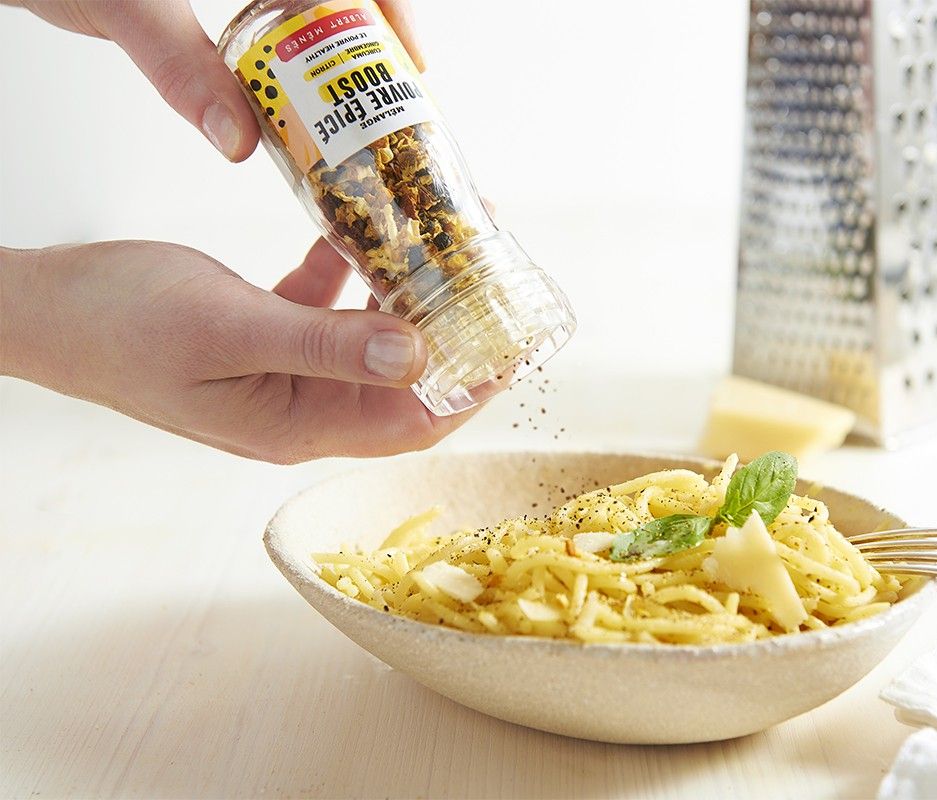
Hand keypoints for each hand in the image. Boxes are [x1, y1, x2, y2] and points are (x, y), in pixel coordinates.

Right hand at [0, 240, 473, 462]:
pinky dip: (343, 274)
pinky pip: (322, 307)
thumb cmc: (122, 326)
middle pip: (400, 381)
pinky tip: (351, 233)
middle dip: (449, 334)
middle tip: (485, 276)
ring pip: (365, 340)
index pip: (411, 423)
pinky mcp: (260, 335)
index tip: (514, 344)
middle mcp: (299, 407)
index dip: (470, 389)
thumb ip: (325, 344)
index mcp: (296, 425)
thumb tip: (417, 355)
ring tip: (437, 243)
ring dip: (401, 296)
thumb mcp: (231, 330)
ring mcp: (280, 372)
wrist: (47, 310)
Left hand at [7, 0, 424, 160]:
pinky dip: (290, 42)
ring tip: (355, 91)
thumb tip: (240, 138)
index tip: (409, 56)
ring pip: (308, 2)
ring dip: (336, 41)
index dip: (390, 7)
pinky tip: (292, 80)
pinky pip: (270, 9)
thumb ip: (182, 69)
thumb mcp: (122, 7)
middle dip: (372, 31)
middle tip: (392, 85)